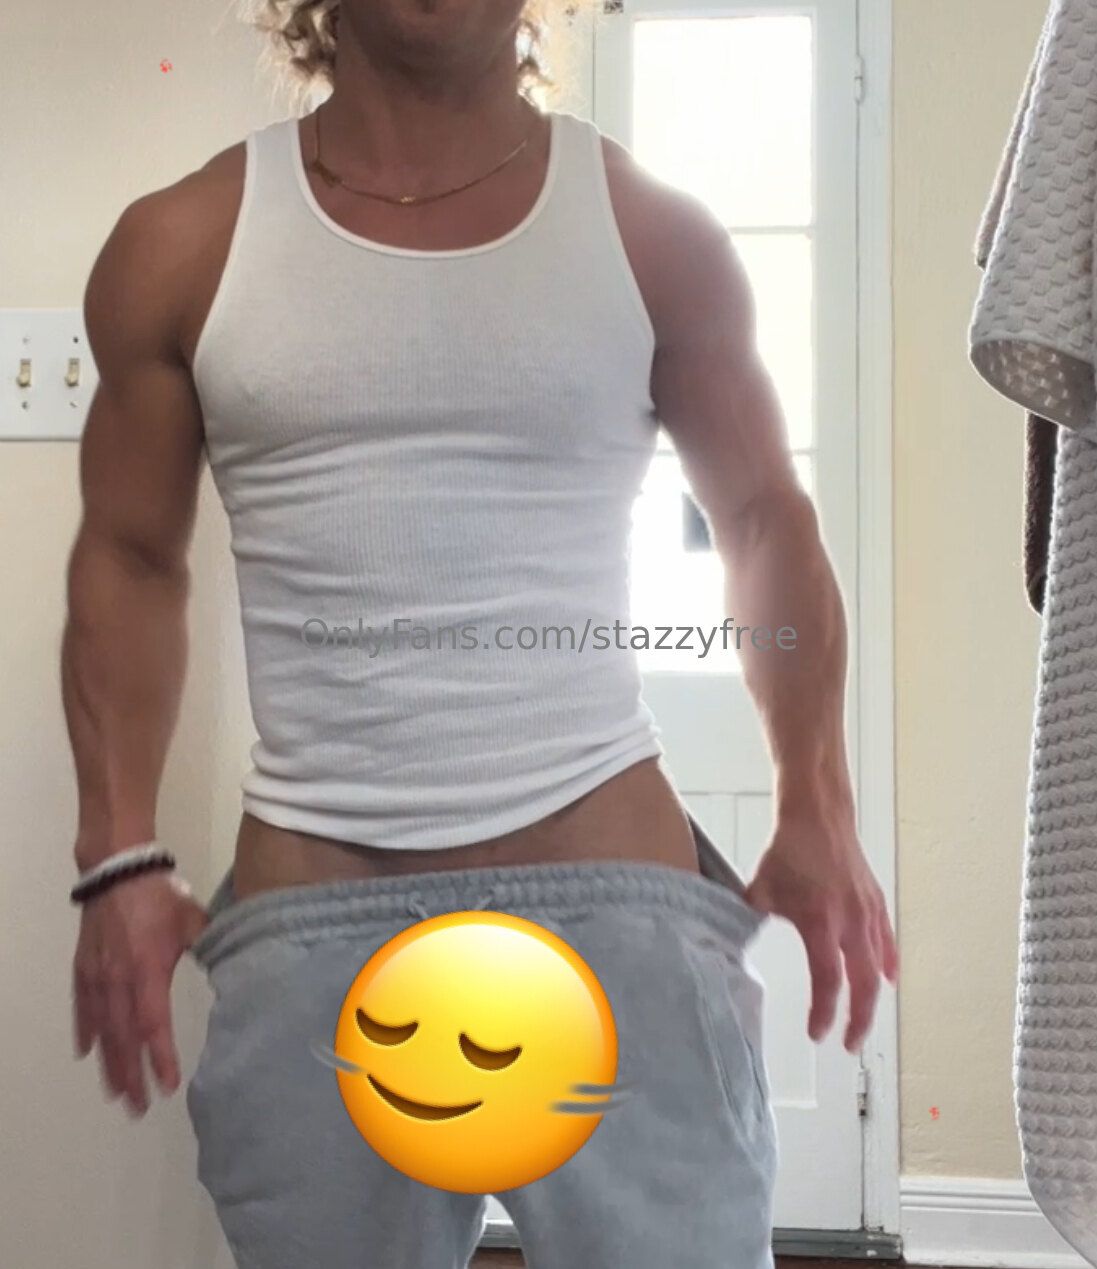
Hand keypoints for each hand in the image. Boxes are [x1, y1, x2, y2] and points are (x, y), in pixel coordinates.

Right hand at [72, 869, 209, 1115]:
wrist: (118, 868)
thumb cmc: (162, 896)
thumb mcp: (194, 920)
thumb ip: (212, 948)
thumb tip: (242, 967)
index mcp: (148, 970)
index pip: (154, 1024)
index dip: (161, 1057)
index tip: (169, 1085)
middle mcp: (118, 980)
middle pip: (124, 1037)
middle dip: (132, 1074)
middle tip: (139, 1107)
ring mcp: (97, 975)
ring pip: (101, 1029)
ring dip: (109, 1062)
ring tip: (116, 1092)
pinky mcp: (84, 967)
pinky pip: (82, 1006)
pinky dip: (85, 1030)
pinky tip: (87, 1051)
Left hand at [742, 803, 898, 1052]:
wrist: (818, 816)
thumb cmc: (789, 850)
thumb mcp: (760, 890)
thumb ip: (747, 920)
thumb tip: (725, 943)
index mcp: (820, 923)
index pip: (827, 982)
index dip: (824, 1013)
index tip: (818, 1033)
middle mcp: (850, 922)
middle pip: (862, 986)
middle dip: (858, 1020)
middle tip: (850, 1043)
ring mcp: (868, 913)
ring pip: (878, 967)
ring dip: (872, 997)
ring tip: (864, 1018)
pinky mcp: (876, 901)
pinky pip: (887, 941)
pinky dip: (887, 962)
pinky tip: (887, 978)